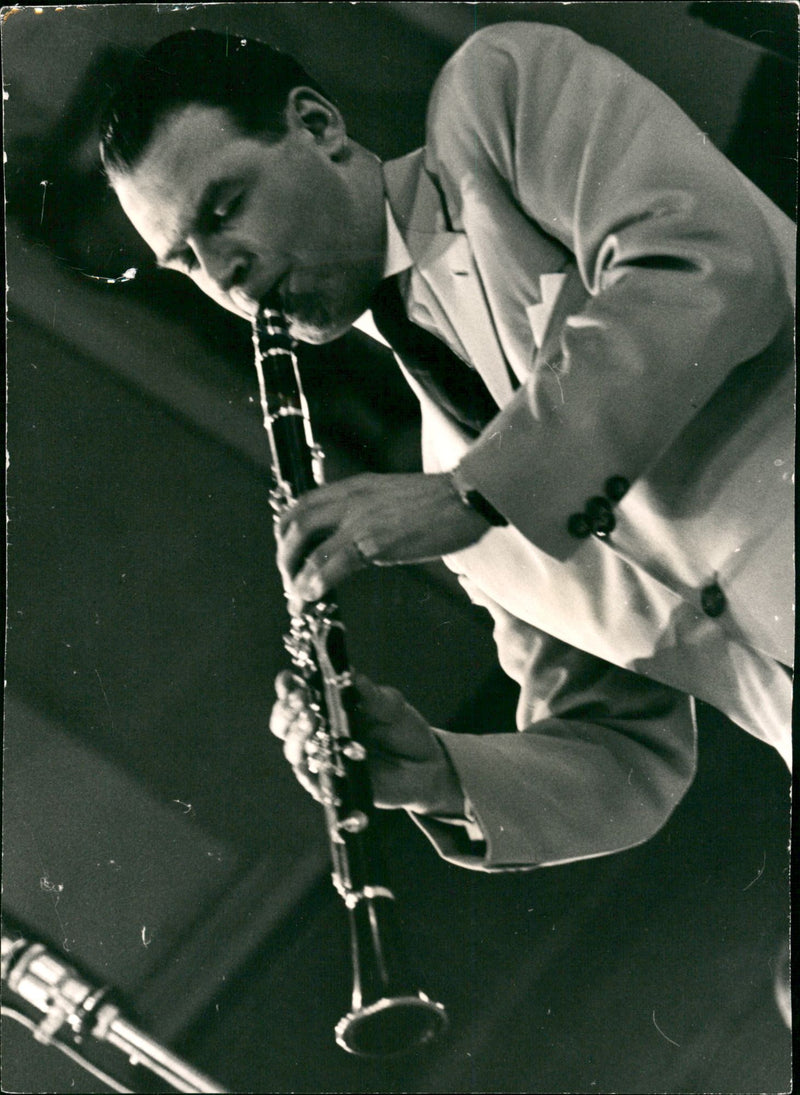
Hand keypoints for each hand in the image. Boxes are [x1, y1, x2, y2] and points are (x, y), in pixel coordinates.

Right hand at [269, 669, 464, 815]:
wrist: (425, 765)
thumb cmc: (402, 729)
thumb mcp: (390, 706)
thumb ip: (371, 694)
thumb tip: (351, 675)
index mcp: (326, 707)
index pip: (295, 695)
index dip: (286, 687)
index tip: (288, 679)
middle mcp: (318, 734)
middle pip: (284, 724)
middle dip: (286, 711)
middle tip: (301, 701)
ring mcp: (323, 761)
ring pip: (293, 751)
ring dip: (297, 736)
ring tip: (312, 721)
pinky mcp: (333, 787)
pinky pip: (312, 782)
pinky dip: (308, 770)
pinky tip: (309, 760)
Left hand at [276, 472, 489, 608]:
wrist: (468, 498)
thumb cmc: (439, 502)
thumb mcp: (391, 496)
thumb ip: (368, 509)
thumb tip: (356, 537)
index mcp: (354, 487)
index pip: (302, 504)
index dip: (286, 531)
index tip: (288, 553)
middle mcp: (350, 499)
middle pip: (296, 525)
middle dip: (284, 557)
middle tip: (288, 581)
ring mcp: (361, 520)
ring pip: (309, 548)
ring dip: (296, 577)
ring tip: (297, 599)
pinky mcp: (375, 542)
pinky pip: (332, 565)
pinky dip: (315, 583)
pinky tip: (311, 598)